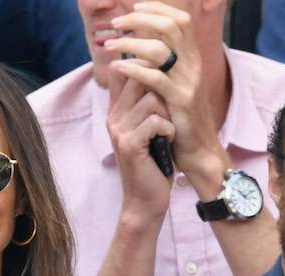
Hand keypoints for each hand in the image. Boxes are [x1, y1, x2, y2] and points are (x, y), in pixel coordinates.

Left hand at [105, 2, 223, 177]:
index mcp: (193, 59)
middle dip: (140, 20)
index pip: (179, 20)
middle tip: (116, 24)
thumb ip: (165, 65)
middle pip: (170, 26)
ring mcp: (188, 82)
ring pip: (158, 49)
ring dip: (129, 43)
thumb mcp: (176, 86)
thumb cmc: (182, 119)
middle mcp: (194, 66)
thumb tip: (143, 42)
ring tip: (110, 45)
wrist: (200, 150)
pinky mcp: (181, 101)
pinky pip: (155, 78)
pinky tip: (117, 68)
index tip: (134, 8)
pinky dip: (133, 69)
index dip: (157, 9)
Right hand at [106, 61, 175, 226]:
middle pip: (139, 78)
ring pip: (151, 100)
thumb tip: (161, 75)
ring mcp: (119, 130)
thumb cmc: (153, 163)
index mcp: (117, 111)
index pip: (122, 71)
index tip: (163, 77)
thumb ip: (148, 104)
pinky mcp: (129, 144)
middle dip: (162, 90)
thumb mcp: (149, 130)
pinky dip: (169, 130)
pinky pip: (155, 121)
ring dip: (168, 115)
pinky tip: (169, 142)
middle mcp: (114, 117)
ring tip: (169, 132)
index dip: (143, 65)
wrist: (146, 200)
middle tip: (170, 112)